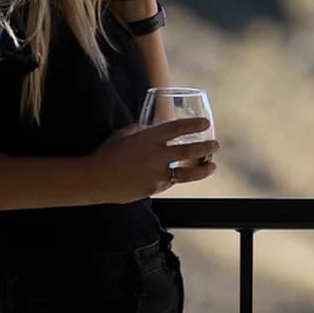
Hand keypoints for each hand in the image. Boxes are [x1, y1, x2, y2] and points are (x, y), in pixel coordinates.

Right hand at [92, 117, 218, 201]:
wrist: (97, 180)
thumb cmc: (107, 153)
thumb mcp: (124, 134)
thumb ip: (141, 131)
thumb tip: (151, 130)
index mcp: (148, 138)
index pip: (176, 129)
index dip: (193, 125)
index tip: (206, 123)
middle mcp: (156, 156)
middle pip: (187, 151)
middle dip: (205, 148)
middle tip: (216, 145)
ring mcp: (156, 174)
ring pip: (186, 172)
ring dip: (202, 169)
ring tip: (212, 166)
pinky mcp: (154, 189)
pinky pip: (171, 181)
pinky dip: (178, 177)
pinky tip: (183, 175)